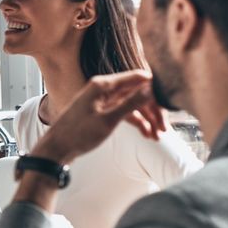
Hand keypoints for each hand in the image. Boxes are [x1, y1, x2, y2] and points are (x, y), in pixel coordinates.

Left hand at [32, 69, 165, 163]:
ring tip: (157, 136)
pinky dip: (136, 122)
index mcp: (102, 85)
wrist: (57, 149)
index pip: (136, 78)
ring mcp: (102, 100)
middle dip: (152, 109)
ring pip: (131, 104)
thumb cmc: (78, 134)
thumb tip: (151, 88)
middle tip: (164, 128)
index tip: (170, 101)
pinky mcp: (101, 111)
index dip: (154, 88)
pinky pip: (124, 112)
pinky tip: (146, 134)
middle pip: (136, 93)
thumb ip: (130, 104)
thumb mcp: (108, 120)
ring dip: (146, 118)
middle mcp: (102, 89)